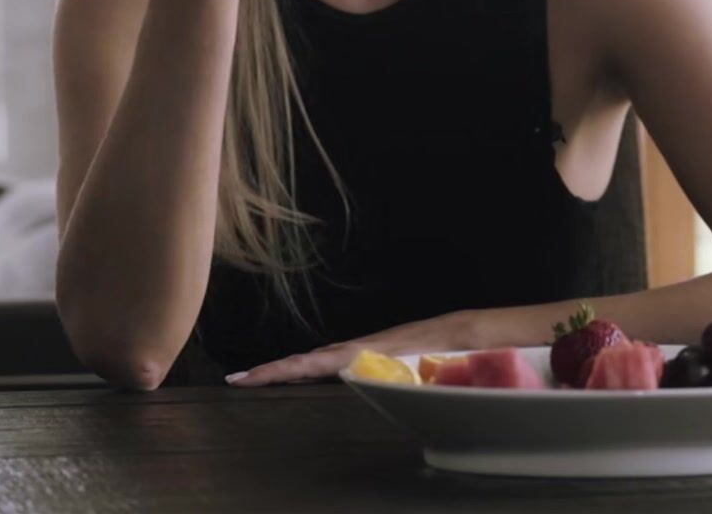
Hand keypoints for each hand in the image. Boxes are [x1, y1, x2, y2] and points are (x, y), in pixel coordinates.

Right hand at [225, 309, 488, 386]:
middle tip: (237, 380)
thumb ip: (404, 370)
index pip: (318, 363)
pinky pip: (337, 361)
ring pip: (322, 359)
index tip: (252, 376)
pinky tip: (304, 375)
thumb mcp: (431, 361)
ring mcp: (370, 349)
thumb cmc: (455, 348)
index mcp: (372, 352)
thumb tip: (367, 369)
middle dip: (273, 370)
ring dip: (290, 369)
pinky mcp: (378, 353)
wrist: (474, 331)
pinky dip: (313, 367)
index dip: (284, 370)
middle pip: (311, 359)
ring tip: (257, 378)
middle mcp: (365, 348)